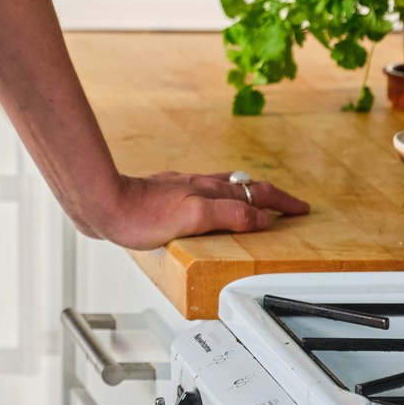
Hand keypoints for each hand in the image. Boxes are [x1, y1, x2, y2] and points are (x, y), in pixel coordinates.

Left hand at [99, 169, 308, 249]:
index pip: (257, 194)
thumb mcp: (193, 218)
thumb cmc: (141, 215)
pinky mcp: (165, 196)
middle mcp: (199, 186)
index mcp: (210, 191)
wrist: (103, 204)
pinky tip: (209, 208)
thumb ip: (229, 215)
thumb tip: (262, 217)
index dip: (281, 203)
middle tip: (289, 207)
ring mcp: (182, 189)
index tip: (301, 209)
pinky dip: (220, 201)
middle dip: (270, 198)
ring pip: (224, 189)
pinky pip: (204, 196)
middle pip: (244, 188)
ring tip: (257, 204)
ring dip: (246, 196)